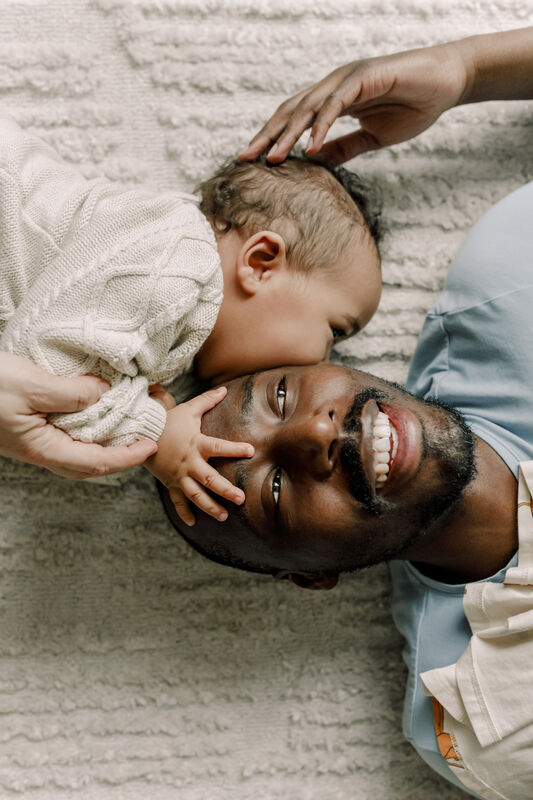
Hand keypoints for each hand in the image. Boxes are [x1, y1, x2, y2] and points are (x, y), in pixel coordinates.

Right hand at [0, 353, 157, 478]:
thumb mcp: (31, 384)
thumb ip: (72, 393)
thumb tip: (104, 394)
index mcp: (42, 448)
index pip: (97, 462)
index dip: (128, 456)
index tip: (151, 446)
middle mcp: (39, 450)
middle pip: (90, 465)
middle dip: (121, 456)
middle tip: (145, 438)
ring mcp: (31, 441)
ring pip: (77, 452)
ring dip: (105, 444)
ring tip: (126, 426)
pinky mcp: (25, 429)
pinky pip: (64, 437)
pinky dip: (86, 429)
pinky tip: (94, 413)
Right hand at [145, 386, 253, 525]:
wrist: (140, 433)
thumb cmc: (167, 421)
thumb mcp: (188, 409)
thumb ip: (207, 400)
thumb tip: (224, 389)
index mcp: (196, 444)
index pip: (218, 447)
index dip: (234, 448)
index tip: (251, 451)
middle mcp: (189, 463)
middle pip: (209, 479)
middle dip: (225, 490)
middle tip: (241, 498)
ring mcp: (179, 475)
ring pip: (195, 495)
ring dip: (210, 507)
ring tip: (224, 516)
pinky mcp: (170, 483)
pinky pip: (177, 500)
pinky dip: (183, 512)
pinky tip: (193, 523)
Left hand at [239, 42, 467, 164]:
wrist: (447, 84)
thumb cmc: (413, 107)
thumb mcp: (371, 137)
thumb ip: (343, 148)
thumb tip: (316, 163)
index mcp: (332, 100)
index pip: (293, 119)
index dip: (272, 138)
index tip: (253, 161)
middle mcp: (334, 86)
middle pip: (291, 111)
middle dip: (267, 135)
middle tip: (246, 158)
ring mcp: (347, 79)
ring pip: (308, 106)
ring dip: (288, 134)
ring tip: (272, 158)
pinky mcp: (364, 77)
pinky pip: (336, 104)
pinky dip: (321, 126)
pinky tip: (310, 147)